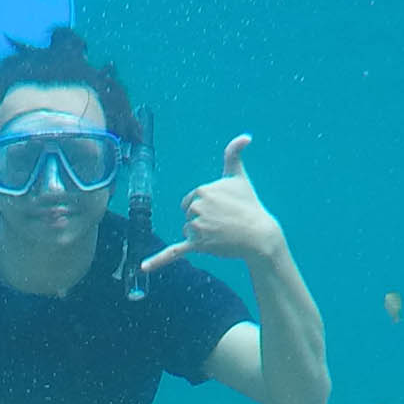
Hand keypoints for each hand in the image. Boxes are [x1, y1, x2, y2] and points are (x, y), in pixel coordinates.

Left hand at [140, 135, 284, 273]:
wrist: (259, 234)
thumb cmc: (249, 204)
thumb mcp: (239, 177)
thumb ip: (235, 154)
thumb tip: (246, 135)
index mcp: (201, 190)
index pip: (191, 200)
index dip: (206, 206)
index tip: (223, 208)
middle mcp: (196, 207)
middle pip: (188, 216)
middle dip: (203, 220)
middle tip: (224, 222)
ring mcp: (196, 227)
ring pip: (188, 231)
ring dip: (201, 235)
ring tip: (221, 233)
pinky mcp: (197, 245)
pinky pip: (172, 253)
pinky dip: (157, 260)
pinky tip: (143, 267)